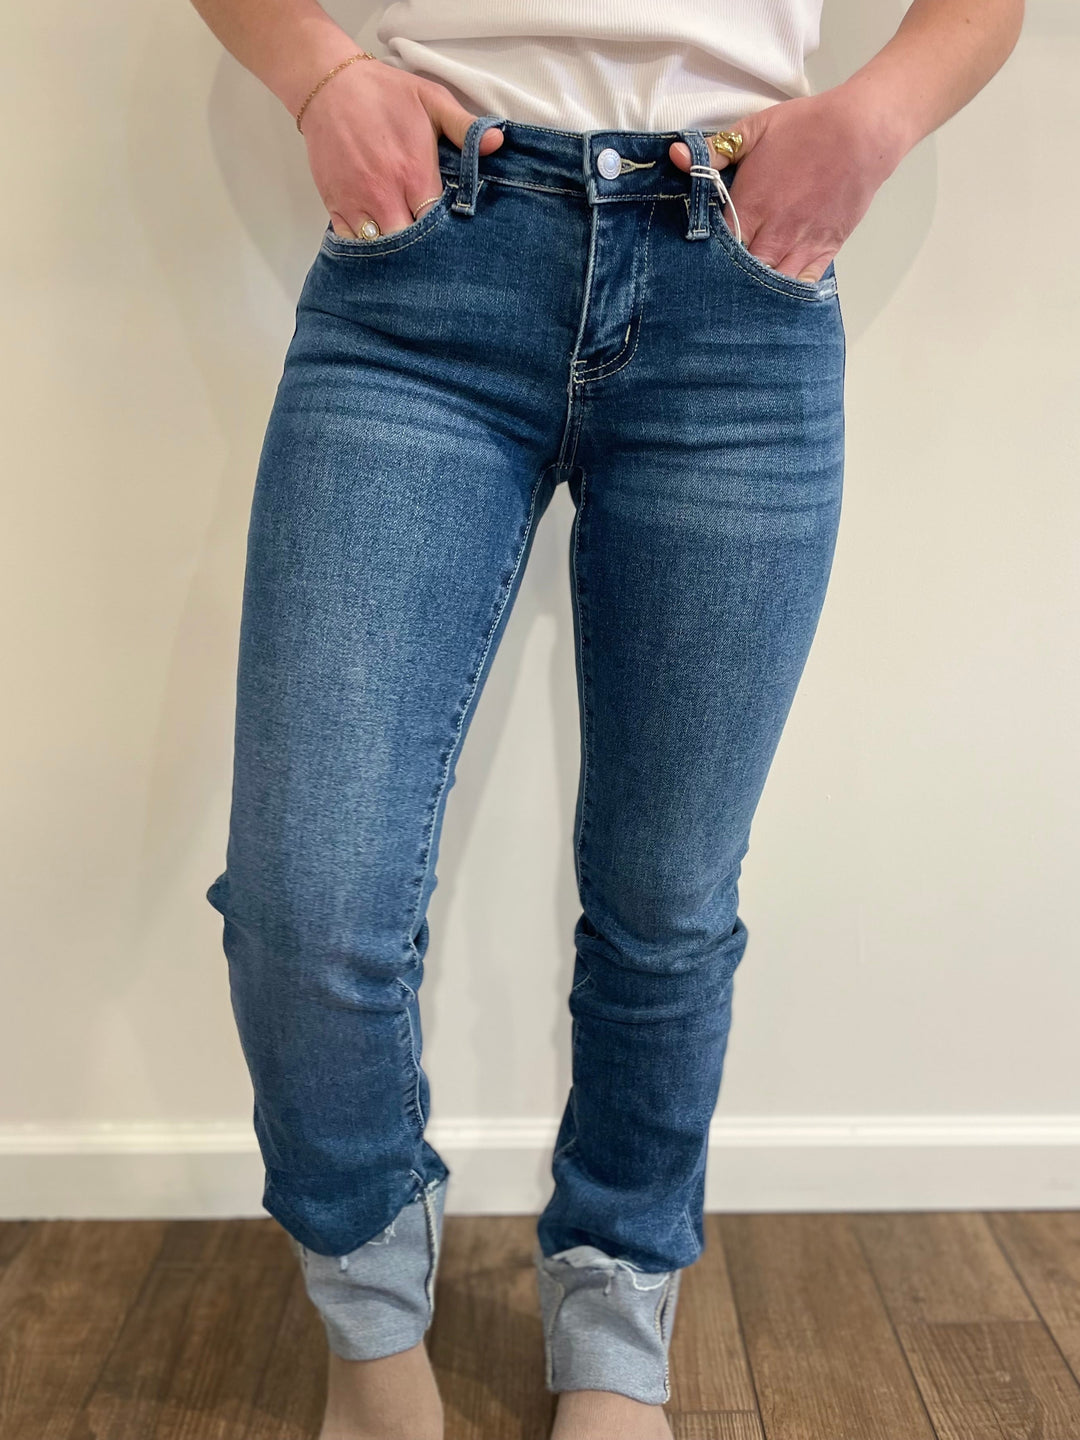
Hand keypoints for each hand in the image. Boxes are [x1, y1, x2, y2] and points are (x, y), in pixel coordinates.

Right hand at [300, 58, 503, 237]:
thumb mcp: (432, 100)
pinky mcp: (335, 205)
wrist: (330, 85)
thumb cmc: (385, 93)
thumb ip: (465, 127)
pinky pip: (351, 243)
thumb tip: (498, 142)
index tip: (451, 233)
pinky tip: (378, 244)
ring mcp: (357, 203)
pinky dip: (364, 250)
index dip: (446, 234)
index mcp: (414, 174)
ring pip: (380, 250)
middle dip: (421, 251)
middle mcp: (385, 195)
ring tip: (407, 252)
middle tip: (431, 248)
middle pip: (409, 246)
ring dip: (395, 254)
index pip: (437, 225)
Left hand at [669, 86, 909, 281]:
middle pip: (740, 273)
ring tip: (740, 298)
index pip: (716, 247)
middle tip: (714, 284)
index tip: (695, 259)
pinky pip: (802, 283)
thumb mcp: (756, 128)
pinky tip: (775, 297)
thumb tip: (677, 157)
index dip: (705, 255)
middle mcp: (773, 234)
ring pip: (770, 283)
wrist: (863, 133)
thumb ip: (715, 150)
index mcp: (750, 207)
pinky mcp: (825, 250)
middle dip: (727, 279)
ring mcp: (800, 246)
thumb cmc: (807, 126)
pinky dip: (787, 293)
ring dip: (755, 291)